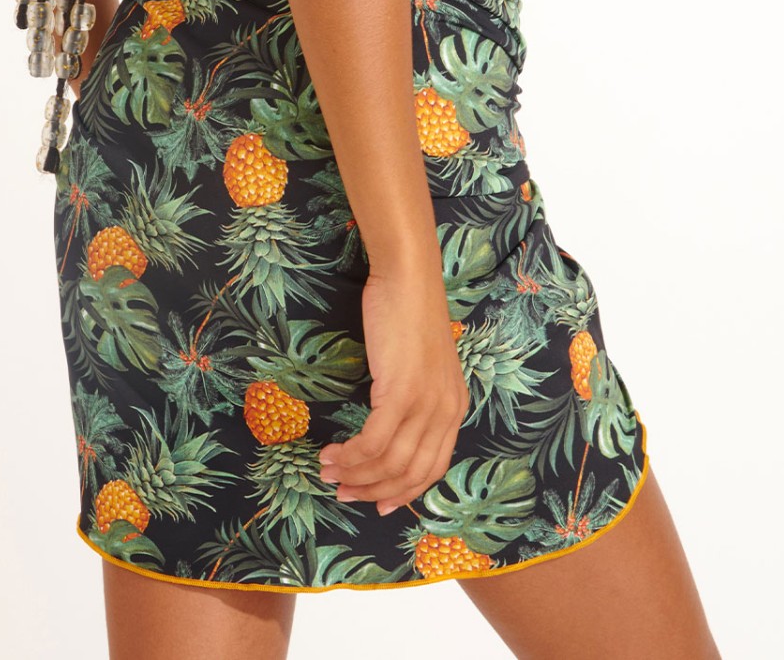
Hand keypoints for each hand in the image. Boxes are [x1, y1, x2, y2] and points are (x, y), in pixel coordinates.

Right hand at [318, 267, 468, 515]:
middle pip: (411, 474)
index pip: (433, 469)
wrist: (408, 278)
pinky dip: (351, 455)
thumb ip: (416, 398)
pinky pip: (373, 441)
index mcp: (455, 408)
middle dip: (374, 491)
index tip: (377, 504)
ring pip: (390, 462)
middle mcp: (446, 412)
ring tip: (329, 472)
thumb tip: (390, 428)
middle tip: (344, 493)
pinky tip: (332, 453)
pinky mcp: (401, 392)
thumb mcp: (422, 365)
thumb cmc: (409, 313)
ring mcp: (426, 404)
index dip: (404, 493)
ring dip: (356, 474)